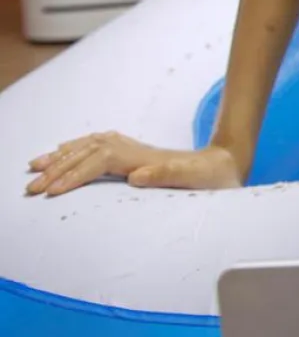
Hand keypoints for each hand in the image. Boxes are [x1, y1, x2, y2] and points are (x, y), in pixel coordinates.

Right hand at [26, 134, 242, 196]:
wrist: (228, 164)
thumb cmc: (213, 177)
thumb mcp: (196, 179)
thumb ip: (168, 175)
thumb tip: (137, 175)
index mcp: (144, 158)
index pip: (100, 162)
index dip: (75, 175)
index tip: (52, 190)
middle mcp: (136, 150)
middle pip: (88, 152)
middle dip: (58, 168)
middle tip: (31, 186)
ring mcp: (135, 150)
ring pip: (90, 146)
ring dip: (62, 155)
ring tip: (35, 166)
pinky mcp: (136, 154)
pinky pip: (98, 145)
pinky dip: (78, 148)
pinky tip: (66, 152)